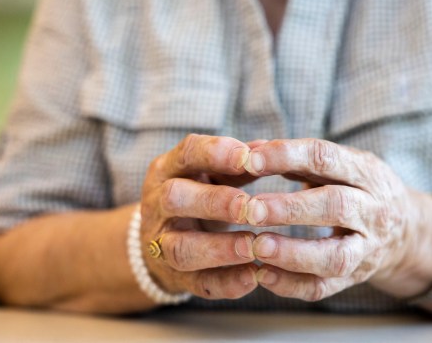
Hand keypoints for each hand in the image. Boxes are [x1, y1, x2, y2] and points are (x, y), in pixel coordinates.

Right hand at [140, 134, 260, 299]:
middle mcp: (159, 203)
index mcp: (171, 168)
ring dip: (219, 248)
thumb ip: (239, 163)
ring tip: (253, 247)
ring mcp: (163, 242)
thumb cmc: (199, 193)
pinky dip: (226, 282)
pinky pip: (198, 283)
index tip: (247, 158)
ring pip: (181, 247)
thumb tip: (272, 148)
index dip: (216, 153)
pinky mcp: (176, 276)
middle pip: (175, 198)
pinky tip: (253, 277)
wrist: (160, 238)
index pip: (187, 153)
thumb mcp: (212, 173)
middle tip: (249, 208)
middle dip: (214, 202)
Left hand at [240, 138, 418, 301]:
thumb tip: (248, 150)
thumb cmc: (357, 188)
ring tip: (257, 247)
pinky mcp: (355, 277)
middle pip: (335, 206)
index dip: (287, 156)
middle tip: (251, 209)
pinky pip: (325, 287)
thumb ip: (297, 158)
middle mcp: (372, 210)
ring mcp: (367, 248)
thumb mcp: (340, 164)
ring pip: (335, 256)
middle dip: (290, 208)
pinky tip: (263, 275)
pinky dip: (292, 284)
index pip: (326, 158)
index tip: (251, 160)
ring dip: (293, 253)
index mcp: (365, 172)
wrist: (406, 230)